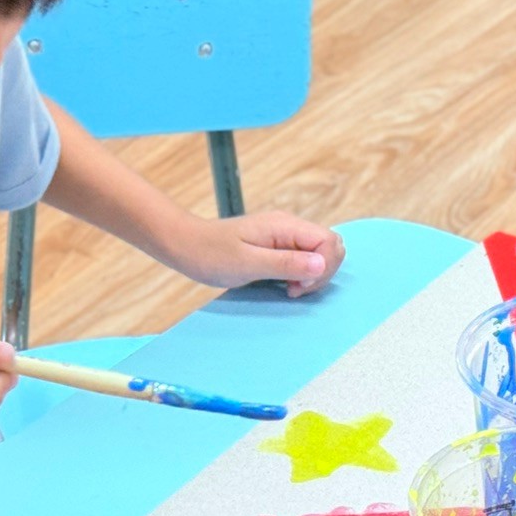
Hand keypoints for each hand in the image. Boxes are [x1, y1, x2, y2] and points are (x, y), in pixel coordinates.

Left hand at [170, 212, 344, 298]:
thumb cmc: (211, 254)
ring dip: (311, 276)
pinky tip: (283, 284)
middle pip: (330, 246)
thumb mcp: (247, 264)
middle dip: (322, 273)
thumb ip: (286, 264)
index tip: (297, 285)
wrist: (185, 245)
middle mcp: (289, 227)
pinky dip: (300, 275)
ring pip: (319, 254)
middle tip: (294, 289)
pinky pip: (304, 259)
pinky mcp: (277, 246)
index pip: (329, 241)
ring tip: (288, 288)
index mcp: (285, 226)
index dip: (324, 267)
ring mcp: (284, 236)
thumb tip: (321, 264)